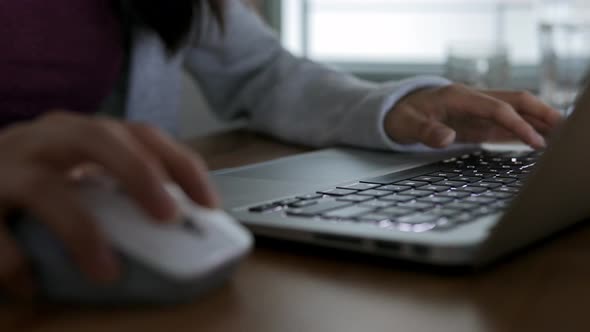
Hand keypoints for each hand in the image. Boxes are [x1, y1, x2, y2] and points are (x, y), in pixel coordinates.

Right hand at [0, 112, 218, 297]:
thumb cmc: (33, 179)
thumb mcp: (80, 175)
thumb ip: (118, 191)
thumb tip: (174, 228)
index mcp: (82, 133)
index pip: (141, 134)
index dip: (180, 164)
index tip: (209, 203)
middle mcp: (47, 139)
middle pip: (96, 139)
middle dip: (137, 175)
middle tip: (166, 217)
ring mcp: (6, 166)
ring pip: (44, 188)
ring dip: (81, 231)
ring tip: (106, 271)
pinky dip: (16, 262)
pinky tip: (32, 284)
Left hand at [384, 84, 563, 148]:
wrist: (392, 111)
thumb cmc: (400, 115)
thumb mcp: (406, 125)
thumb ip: (426, 131)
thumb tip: (446, 138)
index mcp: (458, 96)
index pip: (497, 108)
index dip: (518, 124)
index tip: (535, 142)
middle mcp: (471, 99)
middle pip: (515, 100)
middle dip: (541, 113)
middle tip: (563, 130)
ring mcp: (475, 110)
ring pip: (514, 110)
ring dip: (537, 120)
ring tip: (559, 135)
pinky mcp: (474, 121)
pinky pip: (503, 123)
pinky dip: (521, 130)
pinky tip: (536, 140)